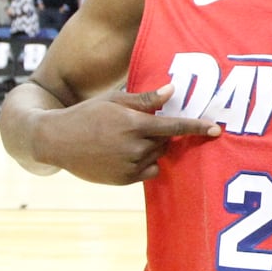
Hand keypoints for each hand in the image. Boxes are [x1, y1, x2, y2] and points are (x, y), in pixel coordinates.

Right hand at [33, 84, 220, 183]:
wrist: (55, 140)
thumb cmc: (87, 114)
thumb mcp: (113, 100)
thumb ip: (145, 99)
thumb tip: (172, 91)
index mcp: (132, 124)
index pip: (173, 127)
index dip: (196, 127)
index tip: (216, 129)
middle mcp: (133, 147)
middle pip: (166, 141)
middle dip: (160, 133)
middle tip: (138, 126)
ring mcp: (129, 166)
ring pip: (158, 156)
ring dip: (151, 148)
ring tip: (123, 139)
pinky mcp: (125, 180)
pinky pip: (150, 171)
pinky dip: (145, 163)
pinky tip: (123, 154)